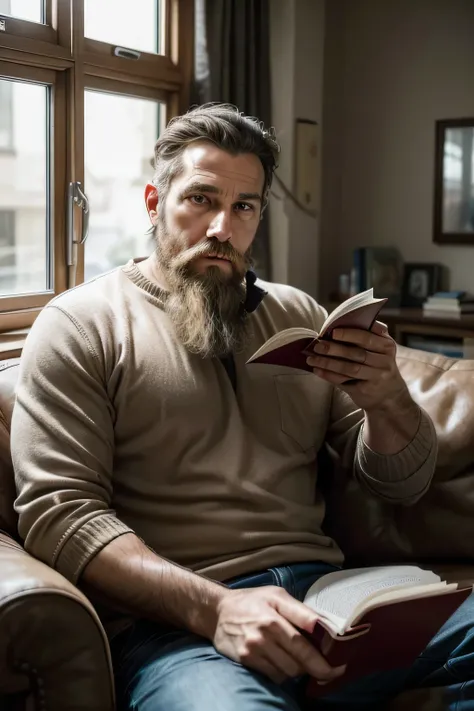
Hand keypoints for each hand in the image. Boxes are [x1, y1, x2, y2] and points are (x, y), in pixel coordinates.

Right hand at [213, 586, 345, 683]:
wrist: (217, 611)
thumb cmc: (252, 600)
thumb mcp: (276, 595)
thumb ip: (300, 610)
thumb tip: (324, 626)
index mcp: (275, 615)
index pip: (305, 642)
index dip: (324, 659)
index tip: (340, 666)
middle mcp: (264, 633)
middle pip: (299, 662)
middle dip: (315, 667)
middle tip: (326, 669)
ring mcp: (253, 649)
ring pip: (287, 672)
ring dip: (297, 670)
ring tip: (298, 660)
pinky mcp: (245, 660)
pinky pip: (273, 676)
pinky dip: (282, 673)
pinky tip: (280, 661)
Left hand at [306, 321, 410, 411]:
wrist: (389, 396)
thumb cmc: (378, 365)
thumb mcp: (381, 349)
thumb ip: (367, 335)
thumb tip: (336, 325)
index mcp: (387, 346)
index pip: (368, 338)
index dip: (350, 334)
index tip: (333, 331)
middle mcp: (384, 362)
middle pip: (357, 353)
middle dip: (334, 349)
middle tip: (318, 345)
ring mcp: (376, 377)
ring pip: (349, 368)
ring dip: (328, 363)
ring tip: (312, 358)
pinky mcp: (365, 390)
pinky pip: (344, 381)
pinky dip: (329, 375)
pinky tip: (317, 370)